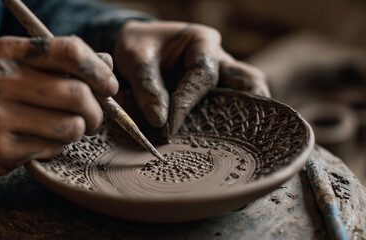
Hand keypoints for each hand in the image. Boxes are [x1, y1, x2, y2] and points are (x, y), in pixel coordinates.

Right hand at [0, 36, 117, 183]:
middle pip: (78, 93)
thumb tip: (107, 63)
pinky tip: (38, 144)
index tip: (109, 86)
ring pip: (71, 125)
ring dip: (77, 131)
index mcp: (7, 52)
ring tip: (63, 130)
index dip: (99, 70)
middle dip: (97, 111)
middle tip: (93, 118)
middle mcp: (0, 79)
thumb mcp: (12, 70)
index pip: (70, 51)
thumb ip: (59, 64)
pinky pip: (52, 148)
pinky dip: (55, 148)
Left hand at [114, 21, 269, 136]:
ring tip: (245, 143)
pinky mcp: (214, 95)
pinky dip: (230, 124)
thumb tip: (159, 122)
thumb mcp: (135, 57)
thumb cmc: (138, 47)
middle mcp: (218, 58)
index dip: (187, 102)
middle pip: (247, 80)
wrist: (136, 48)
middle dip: (252, 103)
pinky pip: (230, 108)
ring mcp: (220, 78)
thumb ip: (146, 86)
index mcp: (202, 41)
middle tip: (248, 132)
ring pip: (247, 93)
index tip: (167, 127)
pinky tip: (224, 145)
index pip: (203, 75)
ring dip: (247, 115)